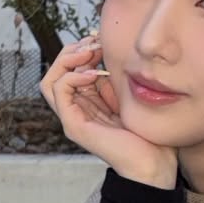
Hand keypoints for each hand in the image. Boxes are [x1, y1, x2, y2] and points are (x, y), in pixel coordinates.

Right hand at [39, 31, 178, 188]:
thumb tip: (102, 52)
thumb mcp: (127, 96)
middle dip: (72, 51)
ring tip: (90, 54)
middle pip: (56, 71)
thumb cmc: (146, 132)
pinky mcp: (74, 126)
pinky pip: (58, 92)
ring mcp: (73, 118)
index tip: (99, 40)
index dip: (80, 49)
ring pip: (50, 80)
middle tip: (94, 44)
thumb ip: (111, 79)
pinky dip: (72, 75)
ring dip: (67, 60)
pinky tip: (93, 72)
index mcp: (88, 101)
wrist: (154, 162)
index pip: (69, 68)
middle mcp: (76, 109)